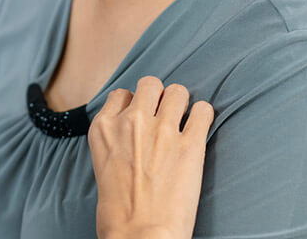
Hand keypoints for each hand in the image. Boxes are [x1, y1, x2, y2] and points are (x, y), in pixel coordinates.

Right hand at [88, 76, 214, 238]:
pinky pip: (203, 111)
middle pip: (150, 84)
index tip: (142, 117)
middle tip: (165, 115)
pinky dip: (204, 115)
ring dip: (182, 103)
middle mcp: (130, 122)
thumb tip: (130, 134)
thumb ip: (115, 140)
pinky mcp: (190, 145)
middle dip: (158, 96)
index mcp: (103, 128)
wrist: (139, 235)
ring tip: (185, 119)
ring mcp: (161, 131)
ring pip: (177, 91)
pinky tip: (201, 125)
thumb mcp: (102, 164)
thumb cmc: (119, 211)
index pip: (121, 94)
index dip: (134, 104)